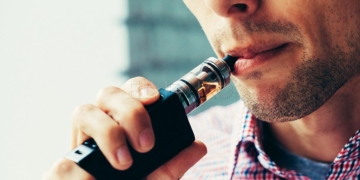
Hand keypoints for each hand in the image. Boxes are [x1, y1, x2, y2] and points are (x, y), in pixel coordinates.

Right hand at [42, 77, 206, 179]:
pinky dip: (81, 171)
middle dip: (130, 112)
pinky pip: (64, 160)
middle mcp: (101, 124)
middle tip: (146, 145)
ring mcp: (80, 142)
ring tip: (124, 162)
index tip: (153, 101)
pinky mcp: (61, 165)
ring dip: (107, 132)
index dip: (140, 88)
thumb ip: (173, 166)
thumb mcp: (156, 179)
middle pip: (108, 93)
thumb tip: (198, 146)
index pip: (130, 90)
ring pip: (82, 111)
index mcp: (124, 122)